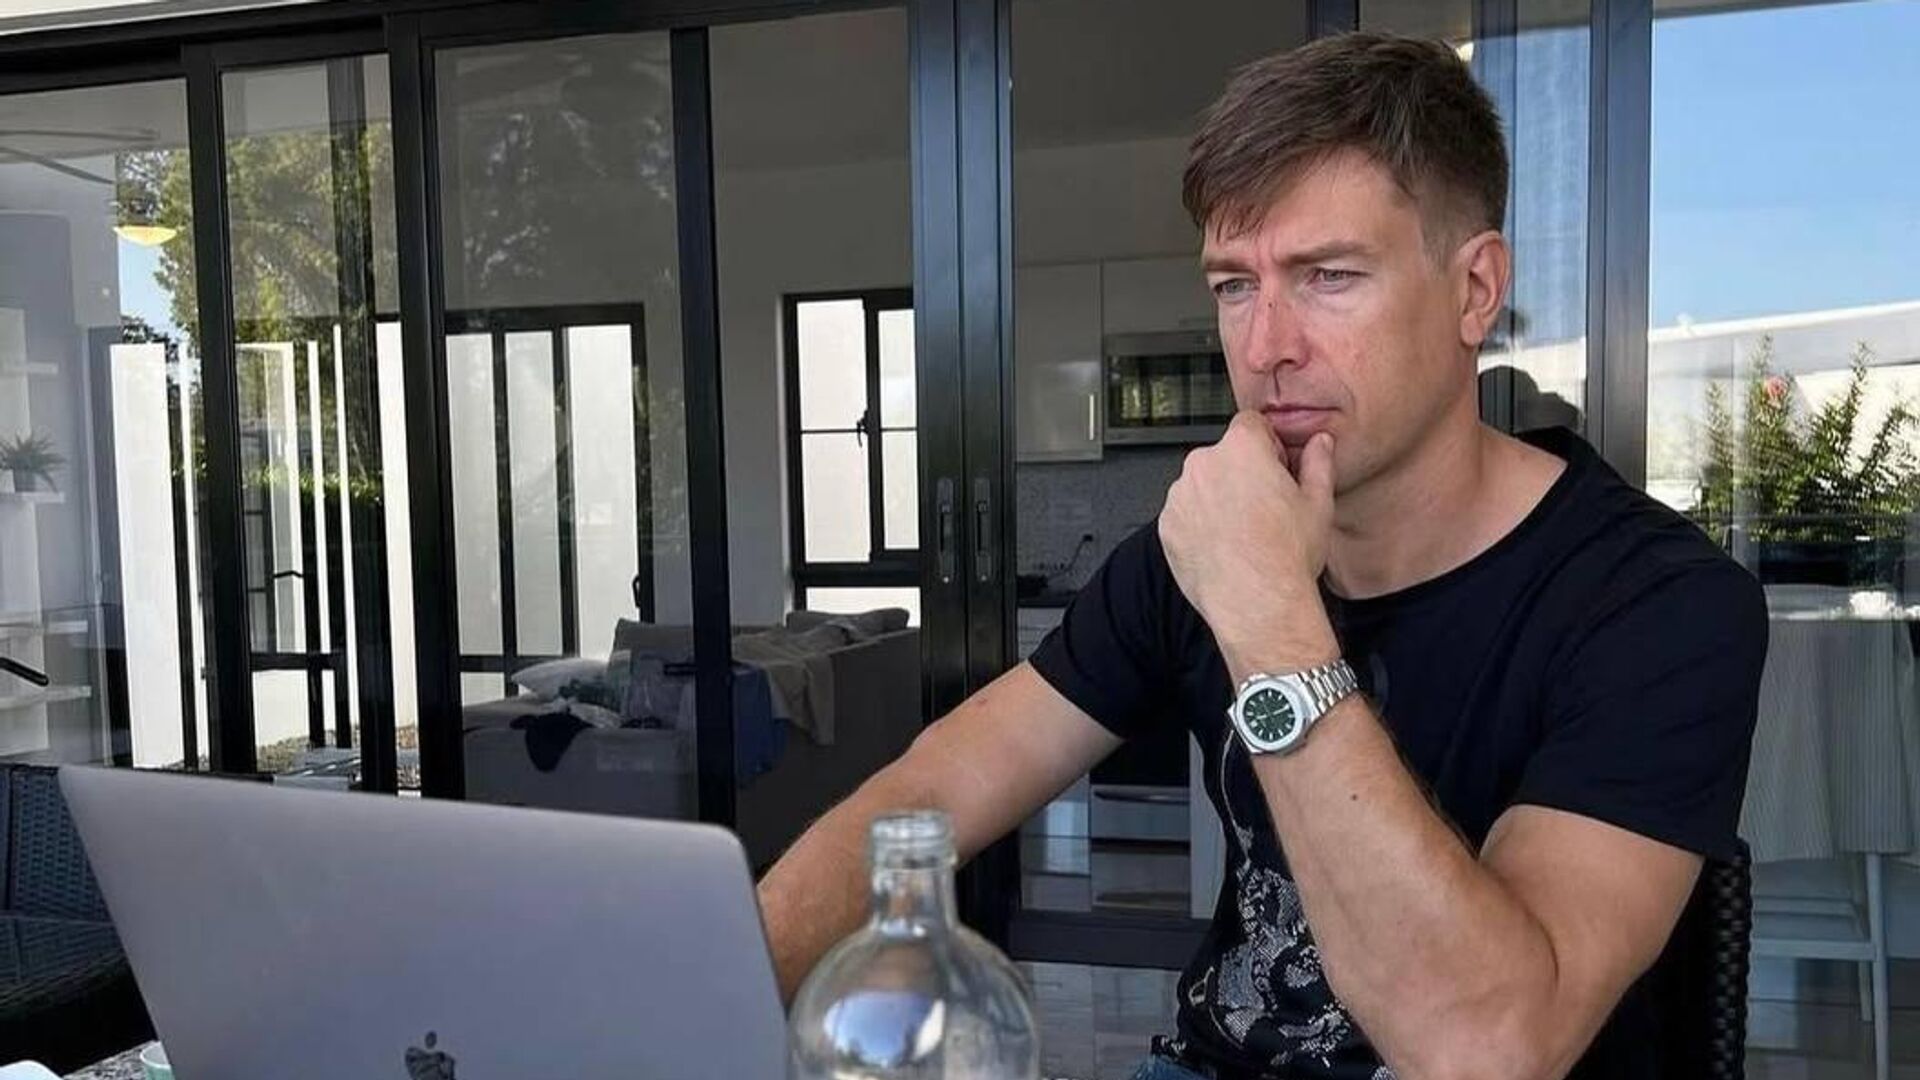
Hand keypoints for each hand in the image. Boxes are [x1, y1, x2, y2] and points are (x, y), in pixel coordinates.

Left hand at [1158, 412, 1338, 673]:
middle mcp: (1203, 464)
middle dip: (1240, 474)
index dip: (1267, 446)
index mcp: (1242, 448)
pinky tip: (1223, 548)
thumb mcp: (1317, 503)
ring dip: (1217, 500)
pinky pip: (1184, 516)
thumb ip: (1317, 463)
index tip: (1275, 470)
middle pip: (1223, 456)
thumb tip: (1320, 444)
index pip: (1251, 425)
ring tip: (1243, 534)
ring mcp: (1180, 496)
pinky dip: (1199, 526)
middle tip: (1263, 509)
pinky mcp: (1167, 526)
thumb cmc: (1287, 555)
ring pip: (1202, 487)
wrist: (1256, 602)